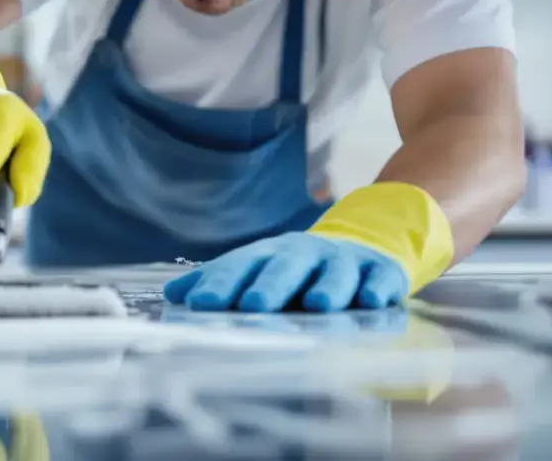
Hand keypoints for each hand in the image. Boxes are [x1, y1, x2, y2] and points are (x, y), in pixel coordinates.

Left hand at [163, 232, 408, 312]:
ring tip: (316, 304)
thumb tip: (171, 293)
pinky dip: (376, 288)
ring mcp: (344, 260)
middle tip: (254, 305)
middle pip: (286, 265)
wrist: (360, 245)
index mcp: (270, 254)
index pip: (241, 266)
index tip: (200, 303)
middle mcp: (305, 253)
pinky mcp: (380, 271)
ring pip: (336, 270)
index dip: (220, 283)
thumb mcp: (258, 270)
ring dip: (327, 286)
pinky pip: (380, 278)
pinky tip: (370, 300)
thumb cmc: (297, 269)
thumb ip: (219, 282)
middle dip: (271, 284)